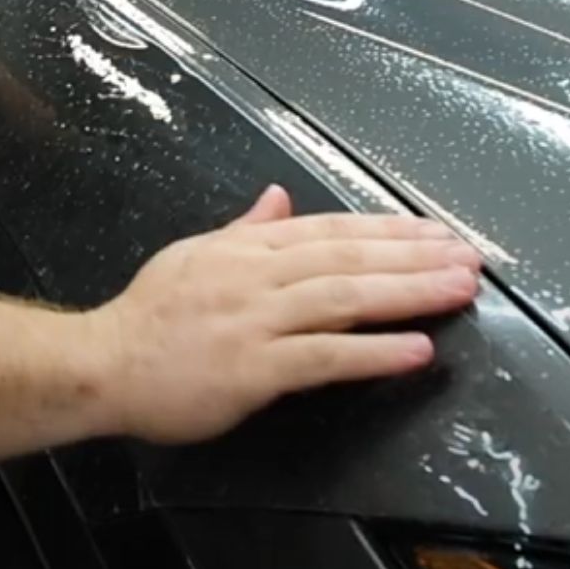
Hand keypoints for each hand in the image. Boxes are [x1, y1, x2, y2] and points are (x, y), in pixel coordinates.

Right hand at [84, 185, 482, 444]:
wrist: (101, 365)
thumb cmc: (146, 318)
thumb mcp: (195, 256)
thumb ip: (244, 231)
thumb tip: (280, 199)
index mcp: (246, 249)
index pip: (331, 230)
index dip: (388, 230)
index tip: (436, 231)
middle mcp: (256, 276)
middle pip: (349, 258)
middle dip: (415, 256)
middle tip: (469, 257)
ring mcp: (255, 321)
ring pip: (345, 298)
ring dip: (408, 293)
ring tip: (457, 291)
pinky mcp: (253, 369)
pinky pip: (324, 357)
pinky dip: (373, 352)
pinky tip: (415, 350)